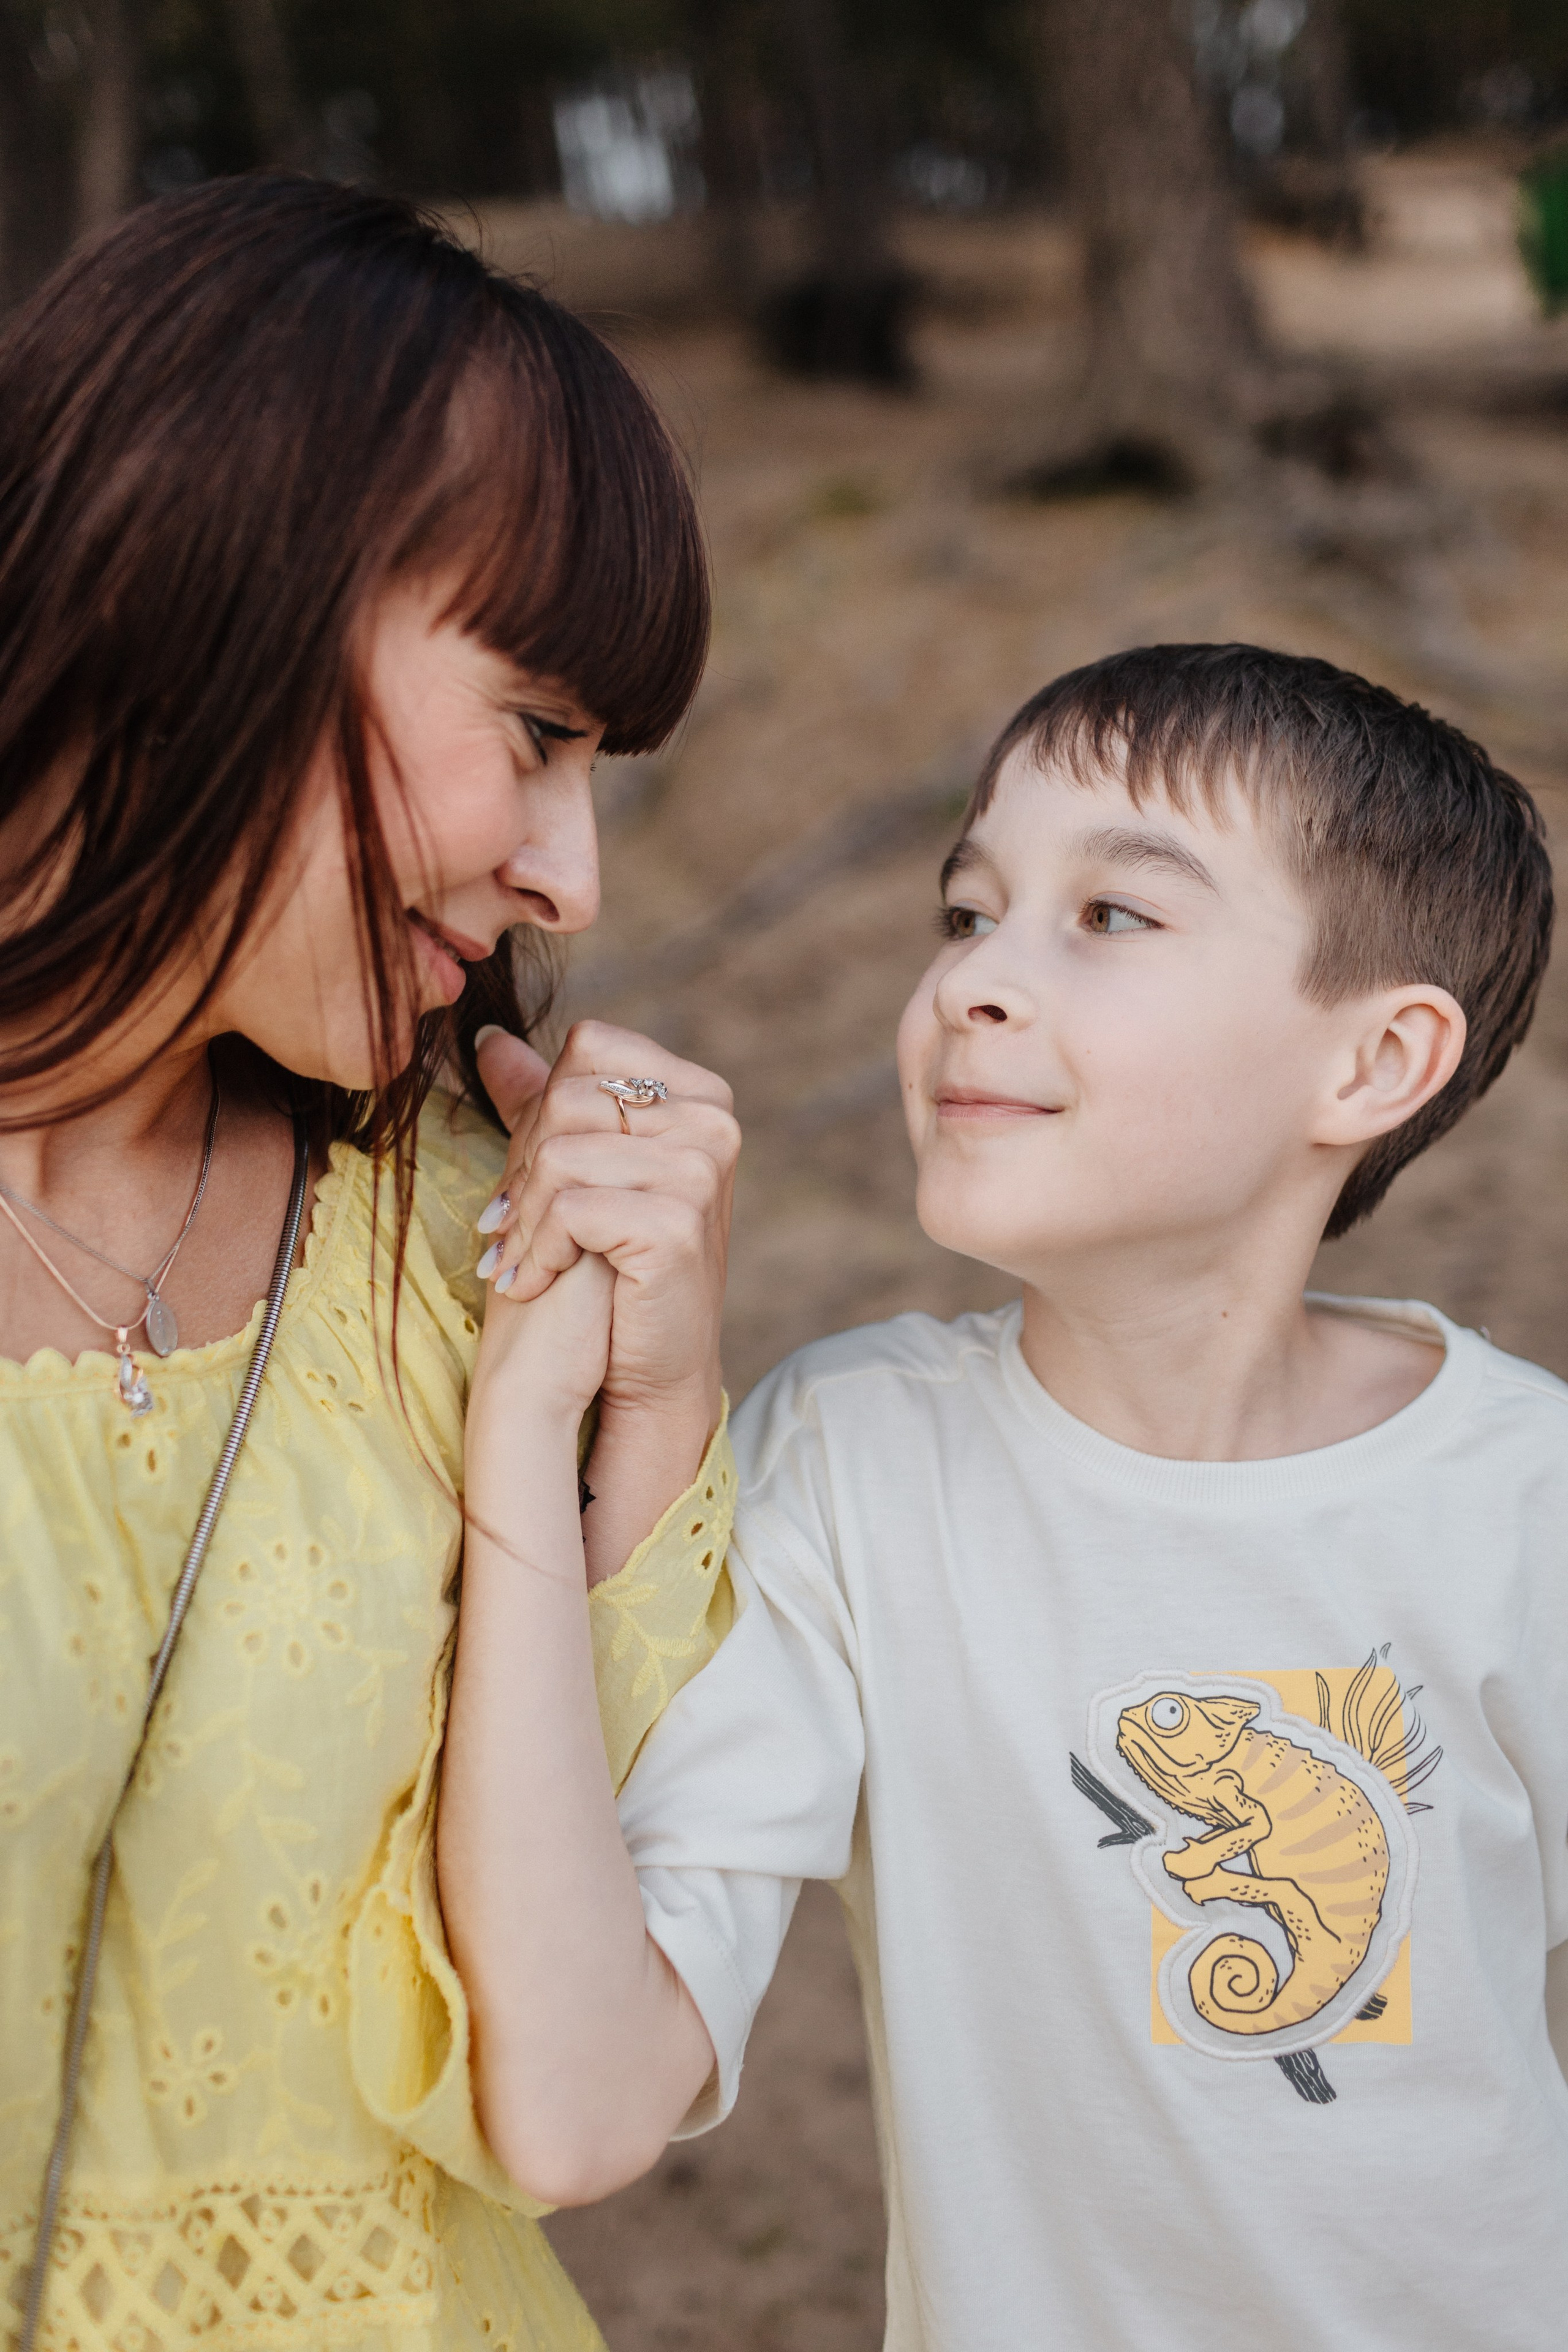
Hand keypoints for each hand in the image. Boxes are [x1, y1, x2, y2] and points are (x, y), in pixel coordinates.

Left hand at [473, 1020, 737, 1436]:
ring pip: (559, 1153)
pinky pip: (569, 1207)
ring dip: (523, 1218)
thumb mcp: (579, 1173)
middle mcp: (713, 1120)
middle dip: (522, 1170)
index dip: (541, 1109)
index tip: (530, 1179)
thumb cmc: (612, 1269)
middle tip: (509, 1229)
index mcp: (700, 1093)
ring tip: (519, 1260)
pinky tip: (539, 1281)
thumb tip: (488, 1039)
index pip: (589, 1046)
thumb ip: (542, 1102)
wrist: (652, 1370)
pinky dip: (540, 1249)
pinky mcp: (677, 1224)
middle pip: (566, 1098)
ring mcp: (702, 1170)